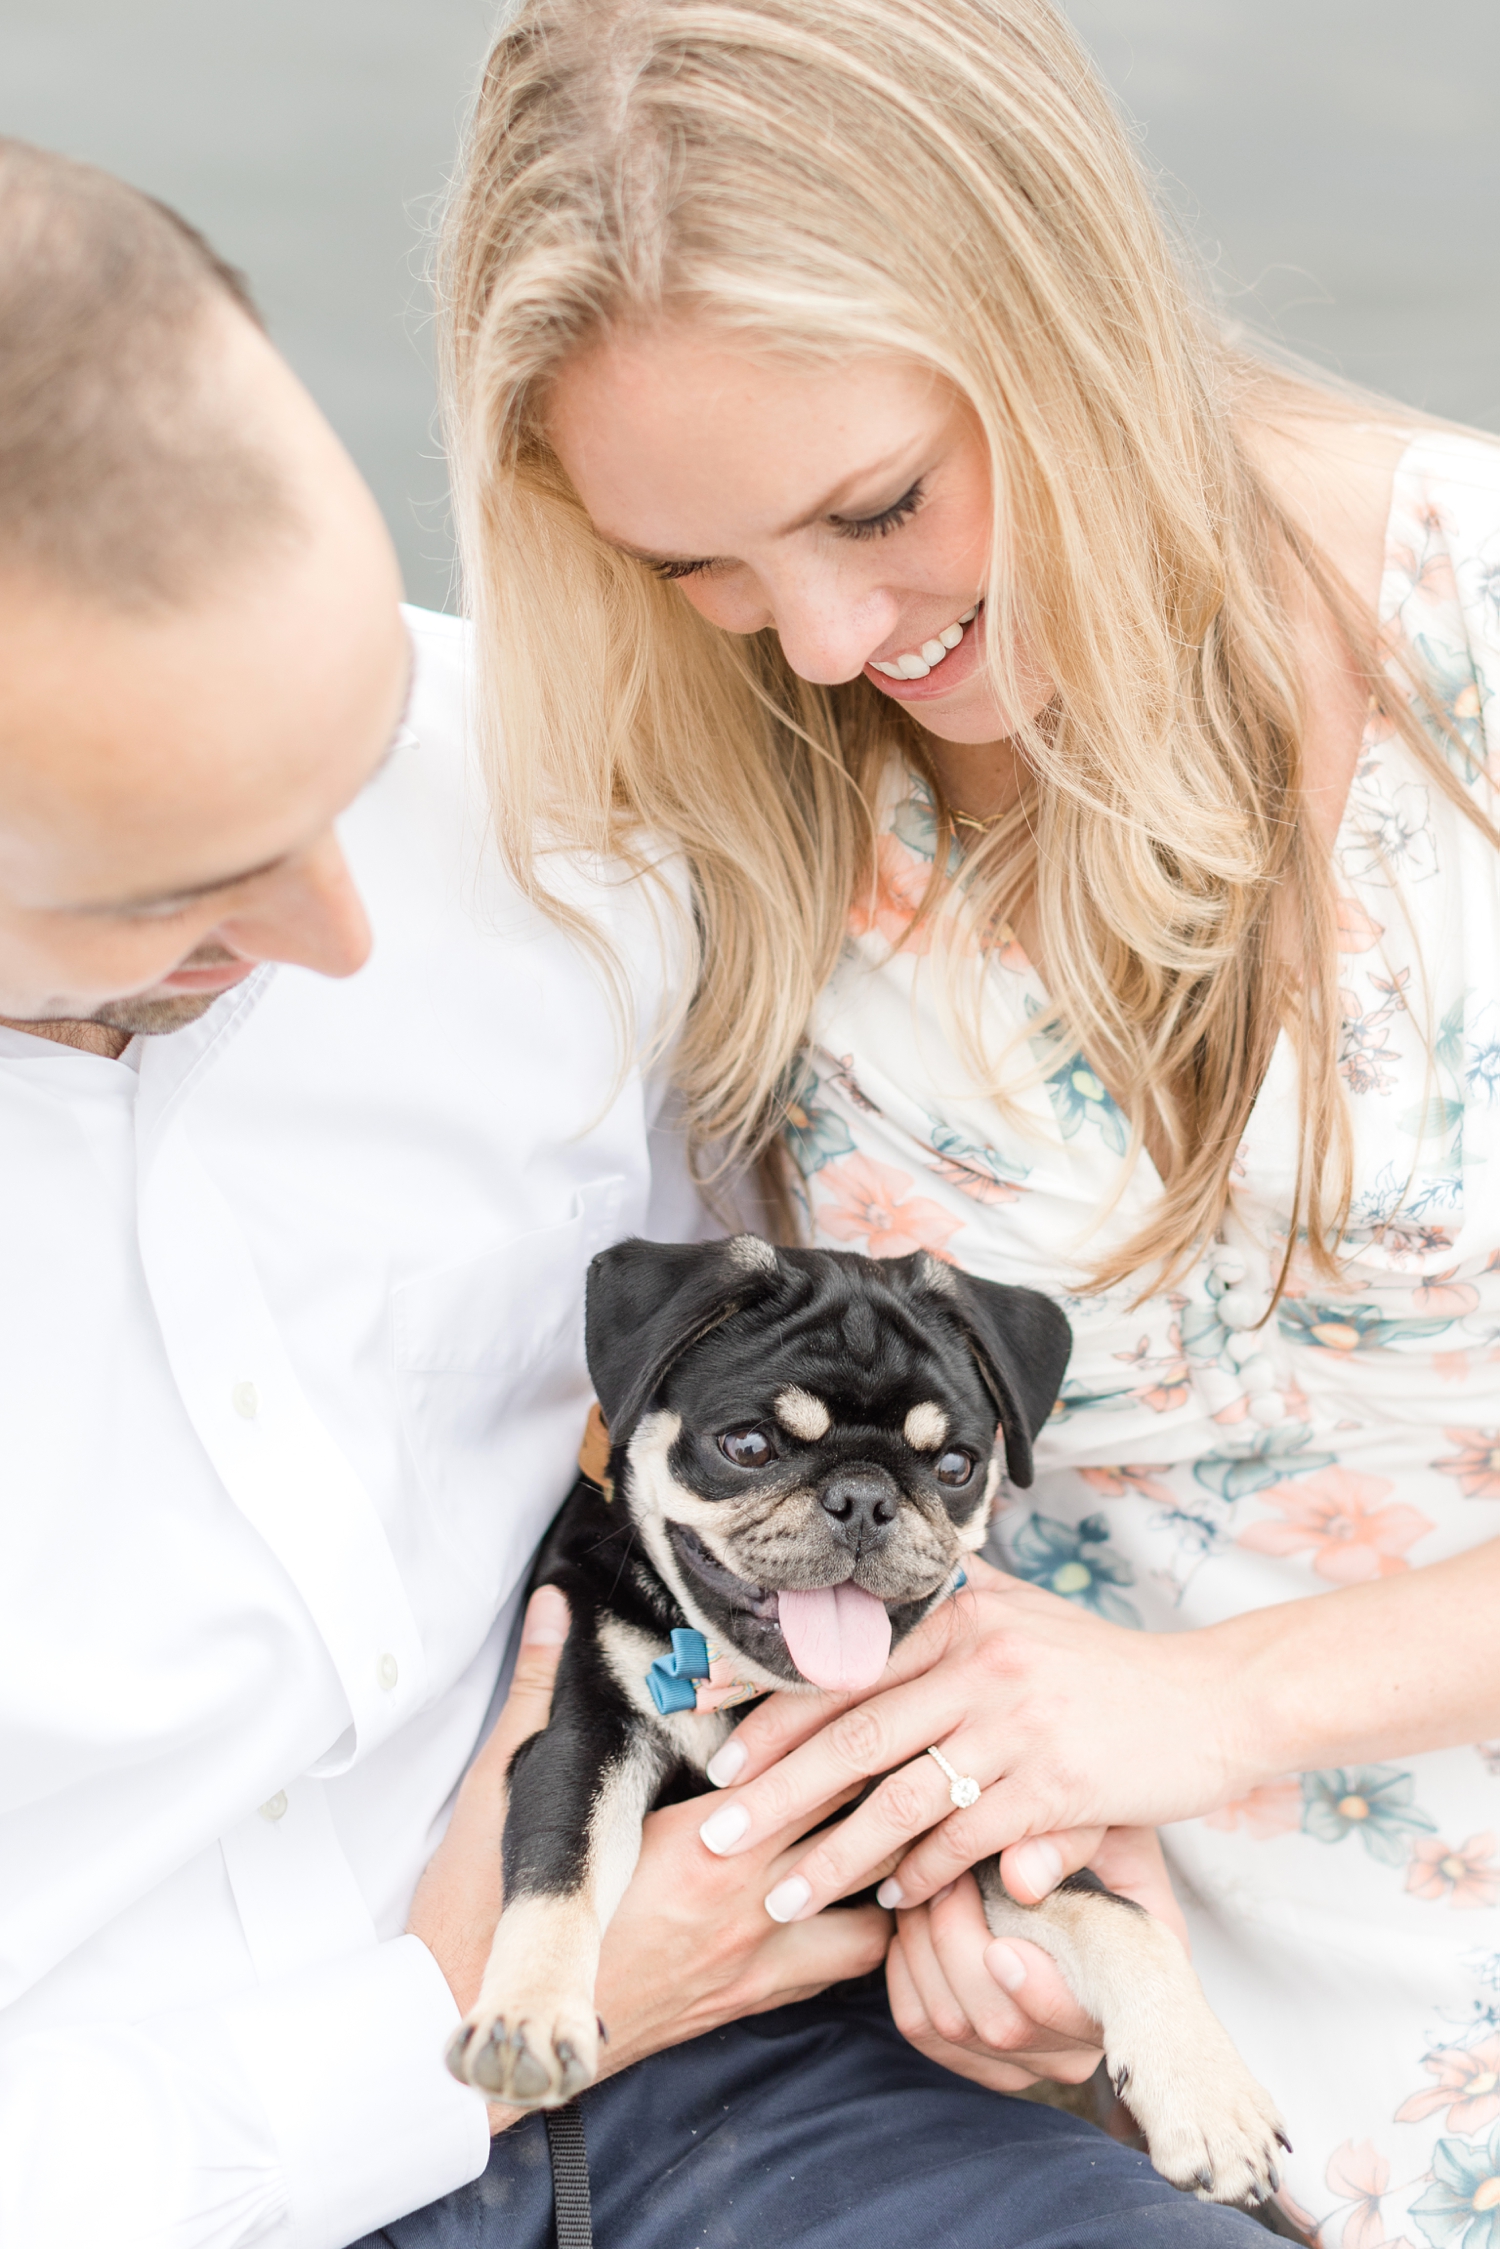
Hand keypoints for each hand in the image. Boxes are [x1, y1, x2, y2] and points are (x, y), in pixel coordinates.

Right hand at [409, 1587, 892, 2130]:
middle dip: (891, 1770)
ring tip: (905, 1806)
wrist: (487, 2038)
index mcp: (697, 1842)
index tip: (878, 1673)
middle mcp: (745, 1901)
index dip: (850, 1713)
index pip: (808, 1761)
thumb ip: (543, 1684)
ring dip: (893, 1853)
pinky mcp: (753, 1999)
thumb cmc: (494, 1912)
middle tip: (913, 1723)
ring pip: (876, 1901)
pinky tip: (868, 1891)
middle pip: (858, 1822)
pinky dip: (870, 1922)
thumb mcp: (511, 1783)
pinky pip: (848, 1964)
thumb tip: (555, 1602)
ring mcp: (757, 1958)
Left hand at [695, 1556, 1244, 1919]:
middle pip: (853, 1734)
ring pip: (899, 1799)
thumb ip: (948, 1608)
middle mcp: (981, 1663)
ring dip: (833, 1857)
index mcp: (962, 1614)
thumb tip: (866, 1612)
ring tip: (780, 1894)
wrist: (1213, 1699)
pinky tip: (886, 1901)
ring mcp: (1019, 1725)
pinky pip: (967, 1840)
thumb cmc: (1105, 1664)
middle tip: (716, 1833)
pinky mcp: (1057, 1786)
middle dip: (775, 1791)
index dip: (769, 1698)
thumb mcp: (1024, 1612)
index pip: (845, 1661)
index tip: (705, 1726)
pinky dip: (920, 1875)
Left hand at [886, 1827, 1186, 2092]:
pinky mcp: (977, 2055)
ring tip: (929, 1884)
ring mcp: (1030, 2056)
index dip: (1039, 1995)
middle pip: (1002, 2026)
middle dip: (957, 1942)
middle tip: (947, 1875)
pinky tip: (915, 1920)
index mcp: (1135, 1986)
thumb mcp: (1097, 1820)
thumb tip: (1020, 1880)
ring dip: (923, 1947)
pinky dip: (903, 1968)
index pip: (1085, 2021)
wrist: (1062, 1837)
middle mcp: (1084, 2039)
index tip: (1000, 1948)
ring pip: (950, 2026)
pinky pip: (919, 2025)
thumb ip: (1066, 1841)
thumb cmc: (1087, 1824)